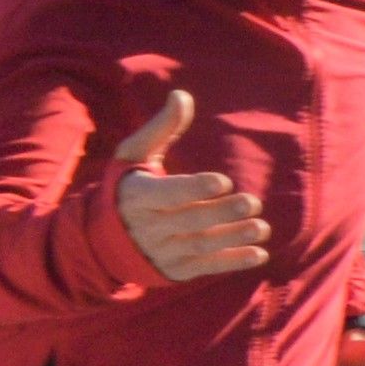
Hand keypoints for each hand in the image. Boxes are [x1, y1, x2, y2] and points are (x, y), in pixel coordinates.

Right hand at [107, 88, 269, 285]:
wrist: (102, 239)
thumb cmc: (128, 185)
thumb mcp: (135, 156)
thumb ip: (161, 129)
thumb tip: (182, 95)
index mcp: (136, 196)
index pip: (166, 194)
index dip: (194, 189)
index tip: (223, 182)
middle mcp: (147, 227)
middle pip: (188, 220)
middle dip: (221, 213)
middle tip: (253, 201)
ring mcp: (161, 251)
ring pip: (199, 246)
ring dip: (232, 237)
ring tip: (262, 228)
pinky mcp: (174, 270)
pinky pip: (204, 267)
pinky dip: (232, 262)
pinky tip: (259, 253)